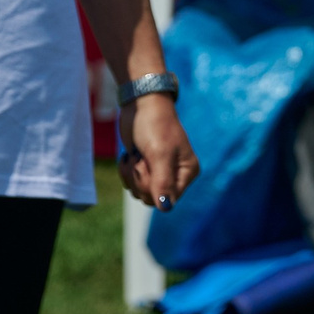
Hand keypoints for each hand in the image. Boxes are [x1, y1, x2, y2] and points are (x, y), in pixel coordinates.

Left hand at [118, 94, 198, 210]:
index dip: (153, 186)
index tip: (148, 165)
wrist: (141, 105)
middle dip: (140, 179)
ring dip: (131, 174)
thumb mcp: (159, 154)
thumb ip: (163, 183)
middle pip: (152, 198)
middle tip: (141, 158)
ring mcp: (159, 172)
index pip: (168, 199)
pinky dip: (126, 172)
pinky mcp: (144, 169)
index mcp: (187, 172)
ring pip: (140, 193)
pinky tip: (130, 156)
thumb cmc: (154, 125)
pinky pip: (132, 185)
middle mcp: (176, 175)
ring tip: (136, 154)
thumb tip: (166, 208)